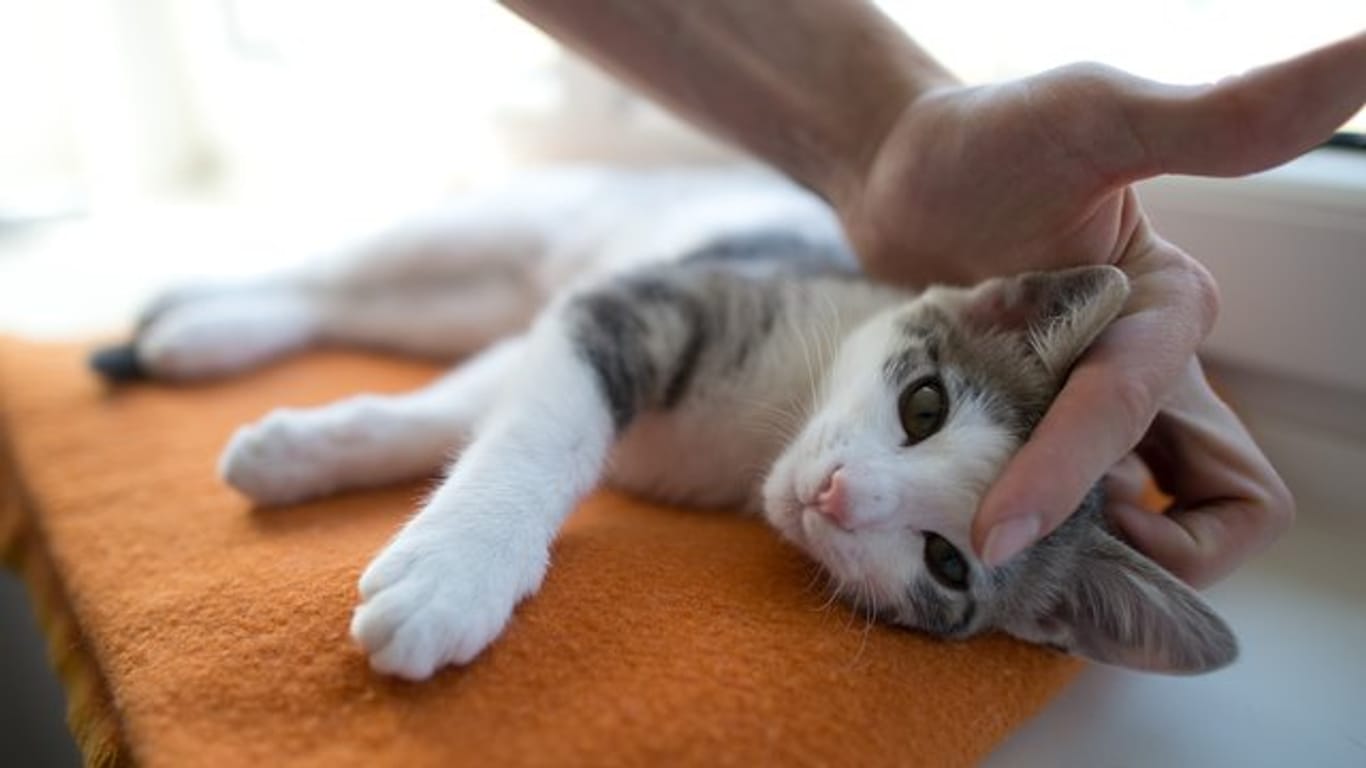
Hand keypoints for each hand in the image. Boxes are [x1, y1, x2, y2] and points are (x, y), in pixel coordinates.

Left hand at [840, 33, 1365, 584]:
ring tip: (976, 532)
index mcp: (1171, 320)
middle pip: (1206, 519)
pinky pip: (1053, 514)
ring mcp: (1081, 415)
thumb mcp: (1098, 118)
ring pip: (1132, 531)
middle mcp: (1145, 380)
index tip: (999, 526)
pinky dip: (1020, 528)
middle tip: (1021, 537)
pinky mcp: (1024, 433)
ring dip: (1075, 553)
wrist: (894, 170)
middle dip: (1133, 554)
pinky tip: (952, 515)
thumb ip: (1219, 122)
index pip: (1154, 429)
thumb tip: (1364, 57)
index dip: (1077, 481)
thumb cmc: (991, 138)